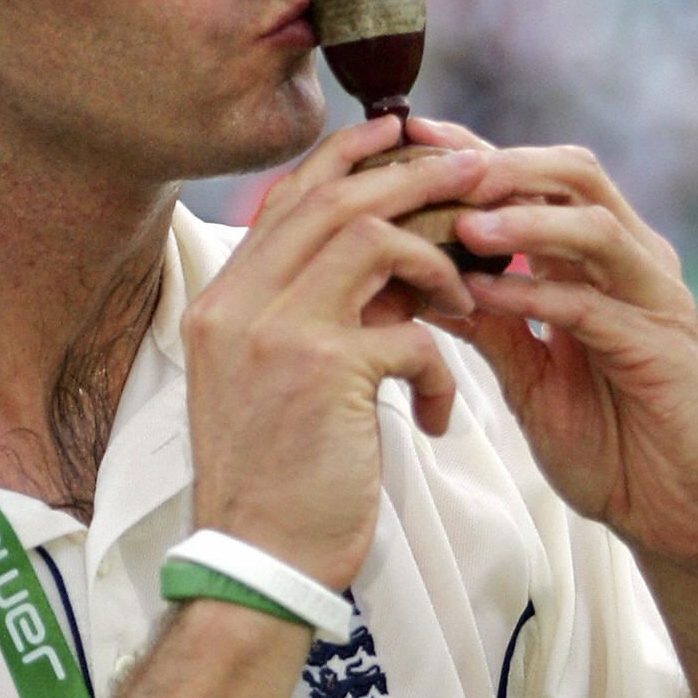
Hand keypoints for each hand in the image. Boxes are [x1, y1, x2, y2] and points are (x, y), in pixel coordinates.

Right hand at [182, 116, 484, 590]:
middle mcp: (238, 306)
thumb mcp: (273, 382)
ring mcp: (277, 334)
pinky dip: (442, 370)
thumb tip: (386, 260)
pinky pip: (413, 334)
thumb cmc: (275, 482)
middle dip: (414, 180)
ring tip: (469, 297)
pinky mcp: (326, 373)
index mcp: (221, 303)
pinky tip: (440, 415)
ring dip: (439, 261)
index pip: (287, 199)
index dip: (347, 157)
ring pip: (375, 241)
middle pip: (336, 201)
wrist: (256, 564)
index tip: (401, 133)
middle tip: (476, 173)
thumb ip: (310, 315)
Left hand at [406, 130, 697, 572]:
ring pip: (595, 227)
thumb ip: (489, 326)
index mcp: (600, 261)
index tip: (407, 141)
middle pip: (574, 175)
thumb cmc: (609, 445)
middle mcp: (635, 264)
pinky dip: (540, 295)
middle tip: (433, 166)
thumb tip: (419, 279)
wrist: (678, 520)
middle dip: (501, 164)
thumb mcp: (528, 380)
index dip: (476, 154)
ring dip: (523, 222)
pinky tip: (487, 296)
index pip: (538, 181)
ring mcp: (658, 302)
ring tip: (461, 223)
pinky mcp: (667, 351)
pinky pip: (598, 307)